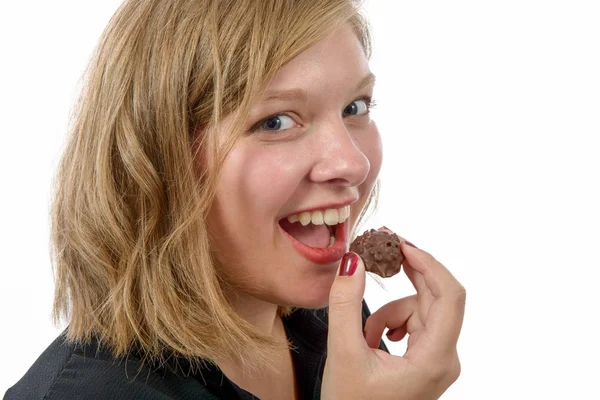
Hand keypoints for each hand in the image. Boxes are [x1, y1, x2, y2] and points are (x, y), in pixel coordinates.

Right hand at [321, 240, 465, 398]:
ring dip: (391, 310)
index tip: (402, 244)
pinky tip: (372, 340)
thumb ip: (346, 304)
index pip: (450, 296)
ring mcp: (437, 359)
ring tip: (364, 335)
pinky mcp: (427, 359)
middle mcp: (444, 358)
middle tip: (381, 249)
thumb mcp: (343, 353)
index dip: (429, 263)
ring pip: (420, 310)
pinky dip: (391, 323)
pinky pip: (414, 323)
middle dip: (408, 273)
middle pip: (435, 298)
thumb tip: (353, 261)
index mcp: (434, 359)